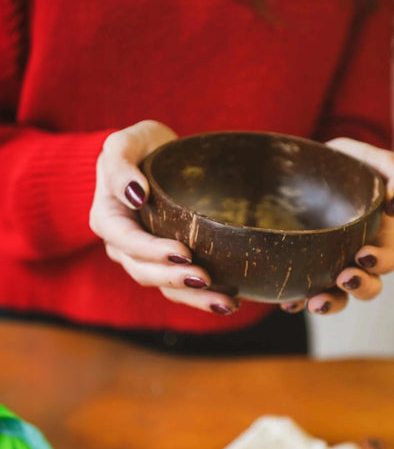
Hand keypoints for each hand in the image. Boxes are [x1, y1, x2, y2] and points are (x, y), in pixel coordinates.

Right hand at [89, 120, 239, 315]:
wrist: (154, 157)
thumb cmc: (139, 147)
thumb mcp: (124, 144)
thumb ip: (120, 164)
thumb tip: (136, 195)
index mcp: (109, 218)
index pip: (126, 241)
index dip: (152, 252)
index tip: (183, 252)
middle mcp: (123, 244)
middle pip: (144, 271)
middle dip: (174, 279)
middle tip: (205, 278)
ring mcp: (145, 257)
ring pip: (164, 286)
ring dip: (193, 297)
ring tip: (225, 303)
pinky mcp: (167, 261)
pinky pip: (180, 285)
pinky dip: (201, 296)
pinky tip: (229, 301)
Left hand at [280, 137, 393, 314]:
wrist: (308, 162)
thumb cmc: (348, 162)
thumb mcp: (374, 160)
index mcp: (377, 235)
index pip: (387, 260)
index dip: (379, 263)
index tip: (363, 255)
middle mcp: (355, 255)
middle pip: (367, 285)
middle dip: (359, 287)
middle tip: (343, 277)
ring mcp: (328, 262)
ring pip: (337, 296)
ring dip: (331, 303)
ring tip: (315, 303)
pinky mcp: (302, 263)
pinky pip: (301, 291)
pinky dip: (297, 302)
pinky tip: (288, 303)